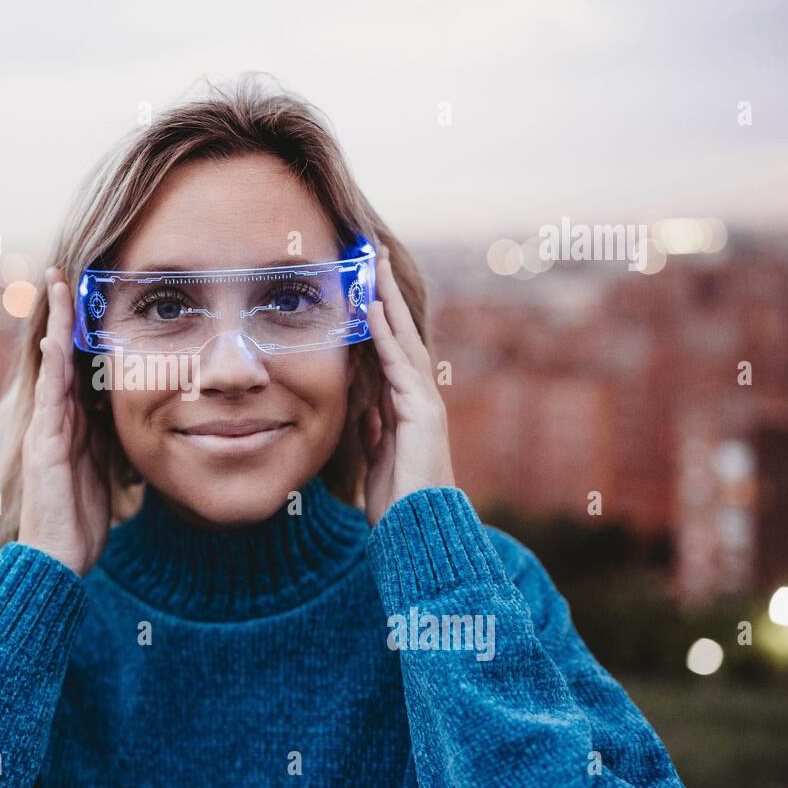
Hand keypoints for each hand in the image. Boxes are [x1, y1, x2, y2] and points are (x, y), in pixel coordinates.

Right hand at [17, 266, 110, 574]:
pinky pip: (47, 402)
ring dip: (51, 328)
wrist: (59, 561)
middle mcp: (52, 422)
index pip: (74, 367)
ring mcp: (44, 434)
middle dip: (58, 316)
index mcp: (70, 425)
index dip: (77, 332)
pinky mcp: (42, 450)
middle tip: (62, 273)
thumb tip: (134, 416)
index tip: (84, 295)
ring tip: (55, 289)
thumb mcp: (105, 469)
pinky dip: (51, 371)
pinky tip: (55, 343)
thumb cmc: (81, 519)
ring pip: (49, 370)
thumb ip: (110, 440)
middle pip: (57, 357)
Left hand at [362, 245, 456, 527]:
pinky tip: (375, 307)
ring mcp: (423, 401)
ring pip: (403, 338)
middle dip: (386, 293)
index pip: (389, 350)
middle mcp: (418, 397)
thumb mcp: (378, 458)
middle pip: (400, 332)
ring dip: (388, 300)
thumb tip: (365, 411)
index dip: (377, 317)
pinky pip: (399, 363)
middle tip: (372, 254)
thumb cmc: (399, 503)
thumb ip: (374, 431)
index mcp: (406, 406)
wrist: (418, 533)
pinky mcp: (421, 410)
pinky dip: (387, 334)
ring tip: (374, 263)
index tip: (363, 285)